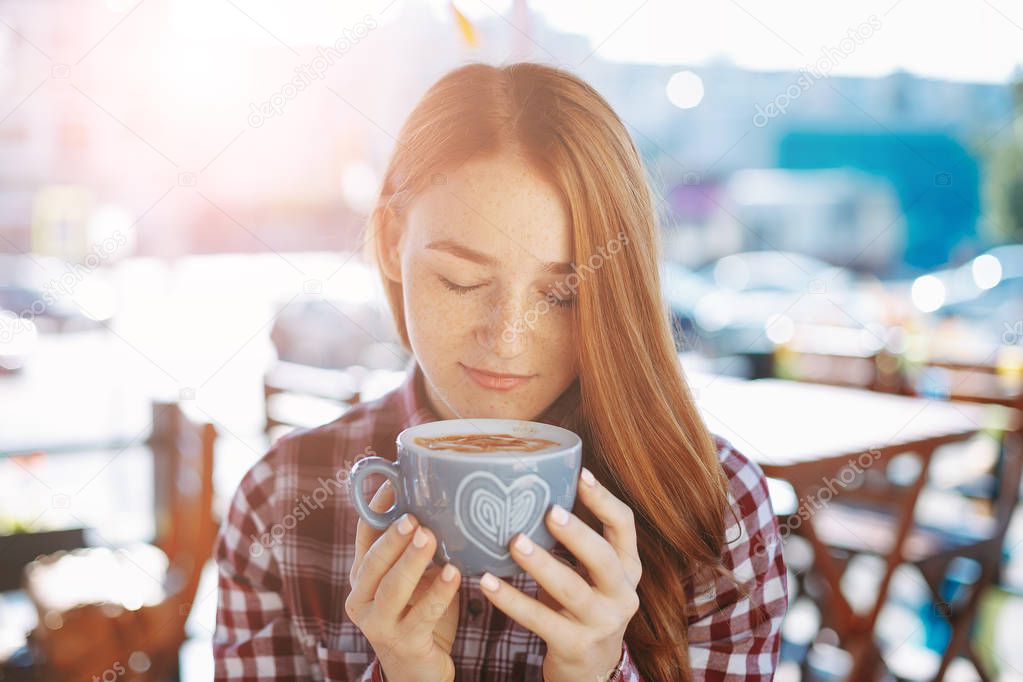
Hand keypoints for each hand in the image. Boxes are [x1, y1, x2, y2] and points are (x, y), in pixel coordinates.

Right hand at [346, 481, 461, 681]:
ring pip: (392, 588)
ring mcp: (378, 623)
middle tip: (413, 517)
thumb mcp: (415, 577)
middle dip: (393, 538)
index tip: (394, 480)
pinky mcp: (404, 642)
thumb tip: (444, 499)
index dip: (376, 507)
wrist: (419, 670)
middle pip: (373, 562)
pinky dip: (439, 593)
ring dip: (412, 561)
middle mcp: (362, 597)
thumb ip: (419, 547)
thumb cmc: (419, 613)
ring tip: (430, 537)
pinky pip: (422, 614)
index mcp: (363, 574)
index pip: (364, 534)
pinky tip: (454, 574)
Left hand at [477, 468, 641, 681]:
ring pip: (571, 590)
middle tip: (549, 511)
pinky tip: (488, 583)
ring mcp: (601, 623)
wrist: (591, 669)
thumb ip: (575, 540)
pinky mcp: (575, 646)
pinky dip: (512, 600)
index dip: (604, 499)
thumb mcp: (592, 574)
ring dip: (541, 564)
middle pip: (603, 558)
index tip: (580, 473)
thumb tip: (536, 485)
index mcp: (627, 567)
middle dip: (576, 534)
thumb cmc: (583, 605)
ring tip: (514, 542)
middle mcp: (622, 594)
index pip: (625, 526)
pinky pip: (540, 620)